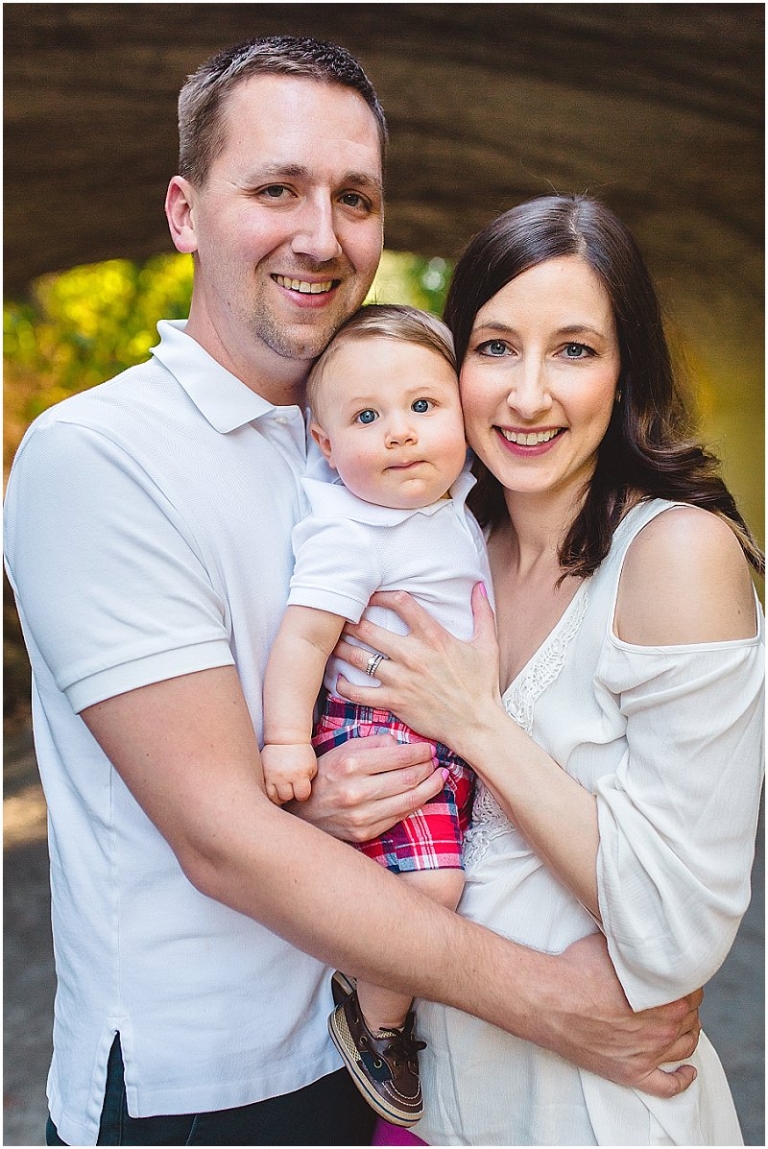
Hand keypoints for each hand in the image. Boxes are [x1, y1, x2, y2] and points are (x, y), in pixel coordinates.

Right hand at [261, 743, 316, 804]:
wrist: (286, 739)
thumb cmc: (302, 754)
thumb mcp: (311, 767)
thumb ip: (308, 783)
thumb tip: (301, 798)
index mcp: (299, 774)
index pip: (302, 795)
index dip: (302, 793)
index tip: (301, 787)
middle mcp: (284, 776)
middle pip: (286, 797)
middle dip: (290, 794)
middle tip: (290, 787)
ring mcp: (272, 775)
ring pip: (273, 797)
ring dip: (278, 795)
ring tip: (282, 787)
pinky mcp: (263, 773)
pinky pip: (264, 790)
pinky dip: (269, 791)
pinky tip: (274, 786)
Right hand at [289, 733, 444, 841]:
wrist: (302, 812)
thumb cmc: (326, 775)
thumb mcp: (343, 750)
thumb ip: (373, 743)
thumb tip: (402, 744)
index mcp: (350, 765)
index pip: (398, 756)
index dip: (420, 752)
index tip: (429, 748)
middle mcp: (356, 791)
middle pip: (408, 778)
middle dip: (429, 768)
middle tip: (437, 761)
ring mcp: (361, 815)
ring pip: (410, 799)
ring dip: (431, 787)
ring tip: (440, 777)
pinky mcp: (365, 831)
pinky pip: (400, 815)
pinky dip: (417, 803)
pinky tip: (425, 793)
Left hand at [333, 583, 501, 760]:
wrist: (477, 724)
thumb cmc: (482, 685)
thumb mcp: (487, 644)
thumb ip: (482, 612)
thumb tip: (479, 586)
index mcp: (434, 637)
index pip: (401, 603)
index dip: (383, 595)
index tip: (373, 596)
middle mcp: (413, 655)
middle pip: (369, 629)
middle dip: (351, 620)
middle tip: (341, 617)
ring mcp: (401, 679)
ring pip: (359, 658)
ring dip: (342, 648)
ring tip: (334, 642)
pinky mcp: (394, 701)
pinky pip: (359, 693)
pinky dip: (344, 686)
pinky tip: (339, 679)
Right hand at [543, 934, 701, 1096]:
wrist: (547, 1000)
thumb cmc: (574, 970)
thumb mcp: (610, 944)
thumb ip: (634, 946)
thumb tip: (642, 934)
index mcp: (662, 996)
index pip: (693, 992)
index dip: (688, 984)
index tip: (679, 979)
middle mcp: (661, 1028)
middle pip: (689, 1019)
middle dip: (687, 1007)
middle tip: (676, 998)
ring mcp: (647, 1053)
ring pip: (684, 1048)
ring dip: (687, 1035)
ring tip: (682, 1026)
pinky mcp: (630, 1073)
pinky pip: (667, 1086)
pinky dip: (682, 1080)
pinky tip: (686, 1072)